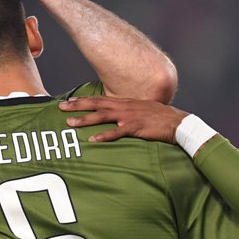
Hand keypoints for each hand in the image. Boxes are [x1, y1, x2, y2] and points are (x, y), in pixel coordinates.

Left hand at [60, 96, 189, 143]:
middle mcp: (124, 107)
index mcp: (124, 102)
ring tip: (70, 124)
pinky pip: (116, 132)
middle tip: (61, 107)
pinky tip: (92, 139)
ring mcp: (129, 117)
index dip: (83, 100)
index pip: (99, 99)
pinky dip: (104, 136)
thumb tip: (116, 118)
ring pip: (102, 116)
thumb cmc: (160, 119)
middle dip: (77, 106)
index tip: (68, 100)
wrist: (178, 123)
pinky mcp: (135, 128)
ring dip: (85, 120)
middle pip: (96, 104)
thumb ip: (127, 112)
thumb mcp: (141, 111)